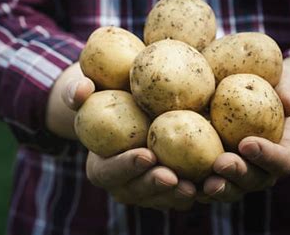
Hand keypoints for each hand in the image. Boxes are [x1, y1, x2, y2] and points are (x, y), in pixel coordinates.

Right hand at [63, 66, 196, 210]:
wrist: (126, 110)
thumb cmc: (104, 98)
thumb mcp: (88, 92)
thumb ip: (77, 91)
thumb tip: (82, 89)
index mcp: (100, 165)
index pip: (108, 171)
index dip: (125, 166)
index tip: (146, 154)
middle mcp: (122, 183)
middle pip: (136, 192)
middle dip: (154, 187)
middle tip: (172, 176)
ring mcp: (146, 188)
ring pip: (160, 199)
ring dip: (176, 195)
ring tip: (194, 186)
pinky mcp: (167, 186)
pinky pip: (179, 194)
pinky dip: (196, 191)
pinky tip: (212, 181)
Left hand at [200, 63, 289, 201]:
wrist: (251, 100)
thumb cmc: (269, 89)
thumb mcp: (281, 85)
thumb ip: (286, 91)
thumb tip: (287, 100)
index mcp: (283, 152)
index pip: (281, 161)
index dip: (267, 156)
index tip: (247, 143)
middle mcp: (264, 171)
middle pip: (254, 180)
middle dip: (237, 174)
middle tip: (221, 163)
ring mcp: (240, 177)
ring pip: (232, 190)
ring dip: (218, 188)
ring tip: (203, 183)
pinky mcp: (218, 176)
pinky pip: (208, 187)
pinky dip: (196, 187)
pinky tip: (181, 182)